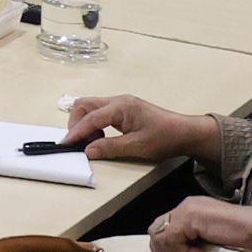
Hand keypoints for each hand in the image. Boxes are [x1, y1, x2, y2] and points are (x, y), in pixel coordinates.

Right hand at [61, 97, 222, 167]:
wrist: (186, 132)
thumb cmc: (165, 138)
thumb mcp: (138, 147)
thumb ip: (110, 148)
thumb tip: (88, 151)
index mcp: (121, 107)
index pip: (90, 118)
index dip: (76, 132)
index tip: (65, 144)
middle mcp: (118, 101)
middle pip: (84, 105)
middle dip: (76, 123)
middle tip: (79, 142)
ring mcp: (120, 103)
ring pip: (90, 107)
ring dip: (85, 123)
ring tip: (93, 141)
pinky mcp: (123, 109)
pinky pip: (99, 112)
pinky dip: (94, 123)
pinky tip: (101, 137)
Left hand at [148, 194, 251, 251]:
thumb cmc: (243, 240)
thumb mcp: (211, 242)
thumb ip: (193, 243)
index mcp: (191, 211)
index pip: (163, 226)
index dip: (161, 246)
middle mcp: (185, 206)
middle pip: (157, 229)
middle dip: (162, 251)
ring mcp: (186, 209)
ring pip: (163, 238)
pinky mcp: (189, 216)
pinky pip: (174, 240)